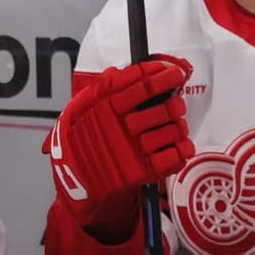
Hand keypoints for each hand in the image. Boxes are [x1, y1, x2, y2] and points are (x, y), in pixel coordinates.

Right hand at [47, 54, 193, 227]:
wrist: (73, 182)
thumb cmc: (78, 142)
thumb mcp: (76, 110)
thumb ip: (98, 90)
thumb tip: (118, 72)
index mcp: (106, 110)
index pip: (141, 88)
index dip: (162, 78)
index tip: (175, 73)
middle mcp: (121, 130)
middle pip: (162, 109)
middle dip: (175, 104)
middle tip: (176, 103)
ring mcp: (132, 152)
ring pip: (171, 132)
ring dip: (180, 126)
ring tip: (177, 125)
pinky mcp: (141, 172)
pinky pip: (172, 158)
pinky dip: (182, 149)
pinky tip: (179, 144)